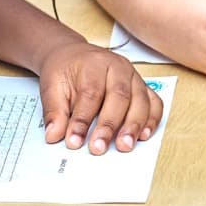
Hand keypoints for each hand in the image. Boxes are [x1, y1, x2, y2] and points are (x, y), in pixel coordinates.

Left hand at [37, 40, 164, 153]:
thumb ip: (54, 112)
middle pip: (119, 96)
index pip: (90, 93)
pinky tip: (142, 136)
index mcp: (93, 63)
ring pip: (140, 100)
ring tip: (124, 146)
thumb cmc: (65, 71)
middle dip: (109, 125)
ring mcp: (134, 77)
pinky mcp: (142, 88)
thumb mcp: (51, 87)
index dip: (82, 119)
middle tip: (99, 148)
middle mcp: (118, 67)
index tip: (74, 140)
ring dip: (133, 126)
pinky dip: (152, 120)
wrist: (74, 57)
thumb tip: (54, 135)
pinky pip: (154, 103)